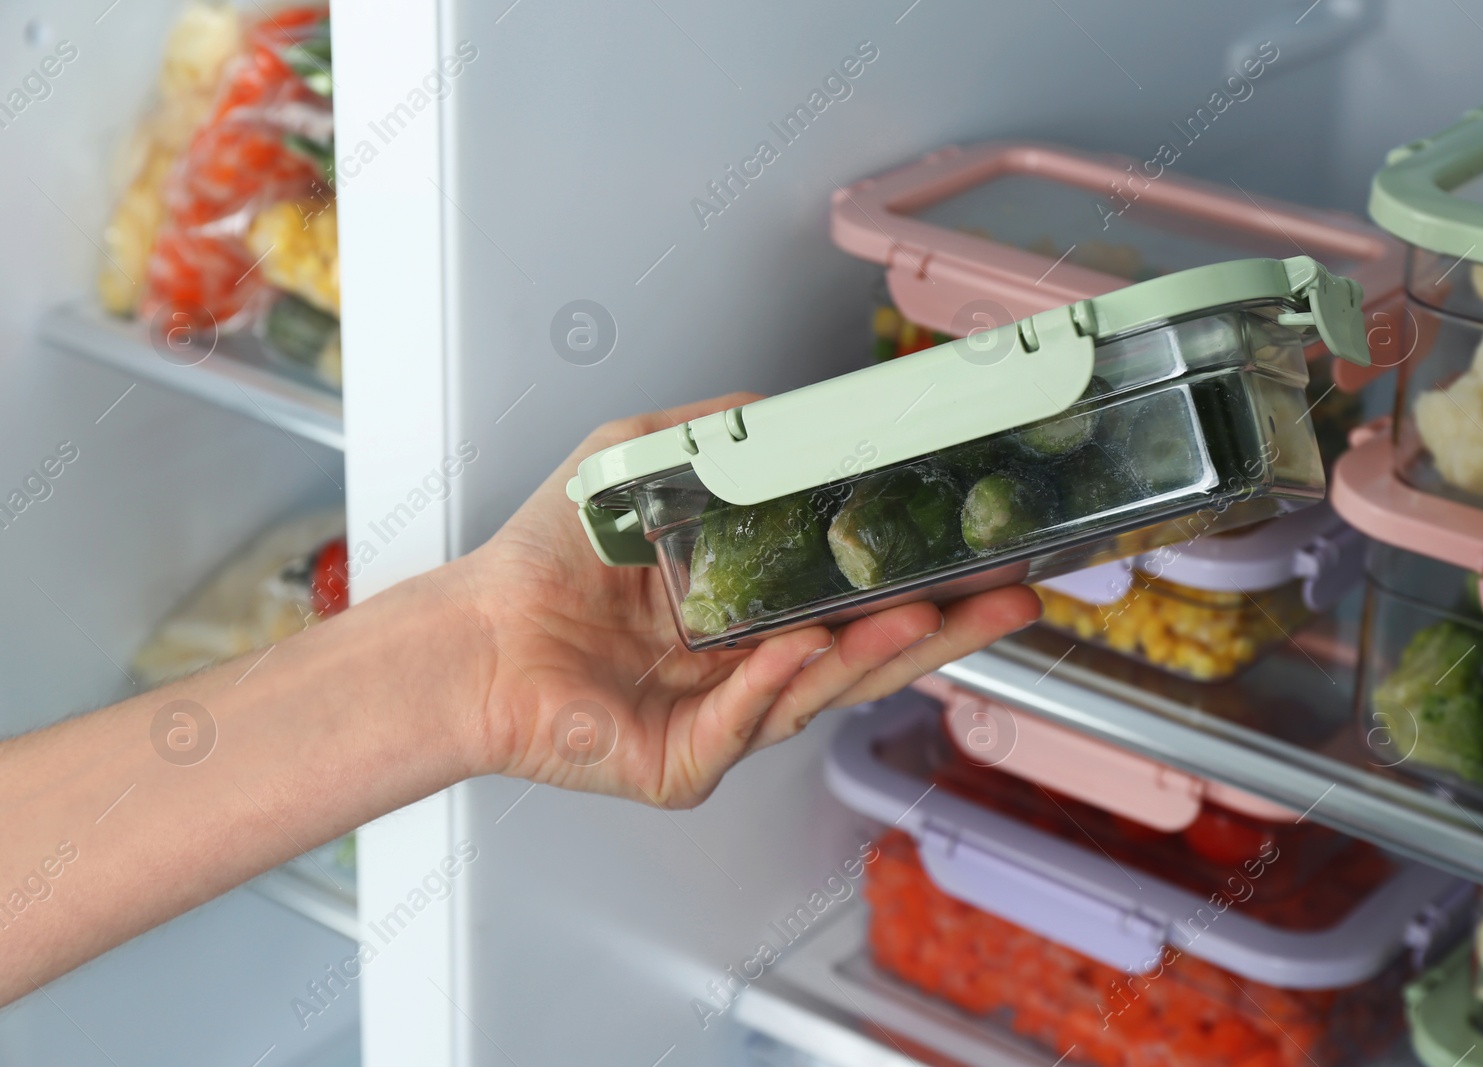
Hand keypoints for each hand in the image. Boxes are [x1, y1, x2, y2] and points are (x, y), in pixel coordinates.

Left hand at [443, 393, 1042, 807]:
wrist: (474, 628)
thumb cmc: (547, 556)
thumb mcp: (639, 461)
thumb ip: (715, 435)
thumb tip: (790, 411)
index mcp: (754, 613)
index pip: (858, 601)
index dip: (924, 582)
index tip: (985, 555)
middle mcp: (751, 671)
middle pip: (866, 655)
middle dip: (944, 629)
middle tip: (1008, 597)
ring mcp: (724, 722)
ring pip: (818, 693)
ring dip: (875, 653)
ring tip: (929, 612)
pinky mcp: (683, 762)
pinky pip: (739, 724)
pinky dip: (772, 685)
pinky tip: (801, 647)